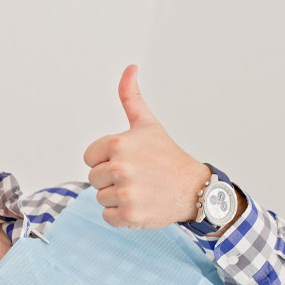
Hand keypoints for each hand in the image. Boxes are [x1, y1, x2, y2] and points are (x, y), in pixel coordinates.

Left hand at [83, 65, 210, 229]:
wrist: (195, 189)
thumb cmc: (167, 156)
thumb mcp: (147, 124)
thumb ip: (130, 97)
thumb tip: (130, 67)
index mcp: (118, 143)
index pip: (89, 158)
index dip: (106, 160)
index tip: (128, 160)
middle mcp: (120, 167)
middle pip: (93, 179)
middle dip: (111, 180)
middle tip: (137, 176)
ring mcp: (125, 192)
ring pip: (100, 198)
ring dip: (117, 198)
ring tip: (141, 190)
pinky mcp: (129, 215)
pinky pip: (108, 217)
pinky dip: (122, 215)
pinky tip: (141, 205)